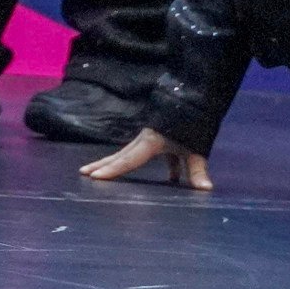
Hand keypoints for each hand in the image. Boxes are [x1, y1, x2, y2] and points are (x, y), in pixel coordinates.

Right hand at [81, 126, 210, 191]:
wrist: (196, 98)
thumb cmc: (194, 123)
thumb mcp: (196, 149)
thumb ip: (197, 170)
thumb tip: (206, 189)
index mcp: (151, 142)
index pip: (128, 160)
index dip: (112, 170)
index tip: (95, 176)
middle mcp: (145, 139)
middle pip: (120, 154)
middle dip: (103, 164)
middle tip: (83, 172)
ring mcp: (150, 137)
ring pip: (130, 153)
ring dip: (116, 163)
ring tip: (100, 171)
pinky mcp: (160, 137)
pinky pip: (150, 154)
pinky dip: (156, 165)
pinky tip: (172, 178)